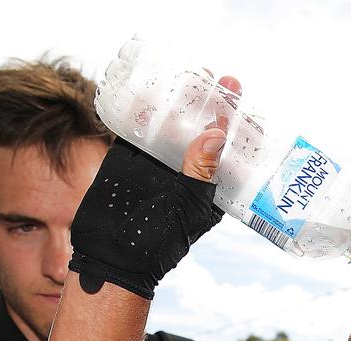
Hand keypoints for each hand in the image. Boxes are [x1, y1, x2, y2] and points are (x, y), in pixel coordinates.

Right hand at [68, 75, 238, 299]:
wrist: (112, 255)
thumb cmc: (157, 243)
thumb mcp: (186, 207)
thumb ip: (199, 172)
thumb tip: (216, 134)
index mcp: (208, 185)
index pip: (227, 148)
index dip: (235, 121)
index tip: (238, 94)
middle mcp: (186, 170)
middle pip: (202, 129)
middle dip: (211, 104)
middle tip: (217, 79)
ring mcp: (158, 163)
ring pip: (173, 124)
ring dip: (181, 101)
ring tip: (190, 75)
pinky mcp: (130, 158)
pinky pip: (139, 128)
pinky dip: (144, 109)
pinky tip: (151, 88)